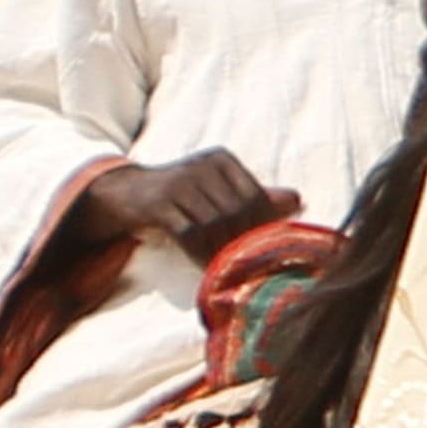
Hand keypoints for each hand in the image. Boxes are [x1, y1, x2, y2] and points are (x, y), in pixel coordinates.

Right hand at [85, 146, 281, 278]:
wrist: (127, 193)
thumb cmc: (182, 194)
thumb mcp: (218, 188)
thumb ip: (255, 195)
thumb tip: (299, 198)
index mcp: (222, 160)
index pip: (255, 196)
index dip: (261, 226)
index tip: (260, 248)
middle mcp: (202, 166)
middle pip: (236, 212)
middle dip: (242, 241)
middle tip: (244, 264)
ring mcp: (178, 182)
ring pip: (214, 224)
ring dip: (221, 251)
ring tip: (226, 267)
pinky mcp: (158, 202)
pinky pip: (189, 233)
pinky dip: (200, 252)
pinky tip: (204, 264)